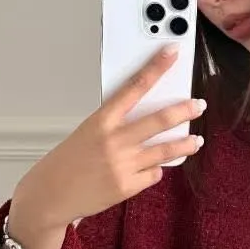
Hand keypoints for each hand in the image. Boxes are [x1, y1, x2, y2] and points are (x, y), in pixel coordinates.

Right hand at [7, 47, 204, 248]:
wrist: (50, 195)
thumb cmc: (68, 161)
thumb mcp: (88, 132)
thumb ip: (117, 124)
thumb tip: (150, 117)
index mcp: (101, 120)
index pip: (134, 87)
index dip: (156, 68)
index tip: (172, 53)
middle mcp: (113, 140)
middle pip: (159, 120)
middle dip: (184, 111)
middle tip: (199, 105)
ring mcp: (122, 165)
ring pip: (165, 151)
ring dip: (185, 145)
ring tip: (196, 141)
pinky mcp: (127, 186)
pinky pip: (153, 174)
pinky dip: (153, 170)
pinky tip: (146, 170)